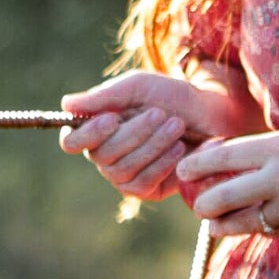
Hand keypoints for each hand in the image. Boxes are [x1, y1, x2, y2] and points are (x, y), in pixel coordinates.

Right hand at [60, 61, 261, 204]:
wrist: (211, 115)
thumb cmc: (172, 97)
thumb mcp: (139, 87)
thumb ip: (104, 96)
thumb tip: (66, 104)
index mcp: (98, 130)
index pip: (72, 142)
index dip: (87, 134)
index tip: (112, 118)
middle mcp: (106, 156)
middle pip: (101, 155)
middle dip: (134, 133)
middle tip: (160, 114)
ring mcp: (125, 176)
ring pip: (121, 170)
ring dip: (151, 145)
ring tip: (176, 126)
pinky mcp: (148, 191)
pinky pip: (142, 184)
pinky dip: (160, 165)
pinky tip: (179, 149)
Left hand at [177, 121, 278, 237]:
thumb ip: (275, 151)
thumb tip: (242, 161)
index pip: (223, 157)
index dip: (195, 167)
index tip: (182, 172)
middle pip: (223, 197)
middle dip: (204, 205)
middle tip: (198, 206)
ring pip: (244, 223)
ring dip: (224, 226)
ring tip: (215, 226)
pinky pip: (272, 232)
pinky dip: (261, 230)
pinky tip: (257, 226)